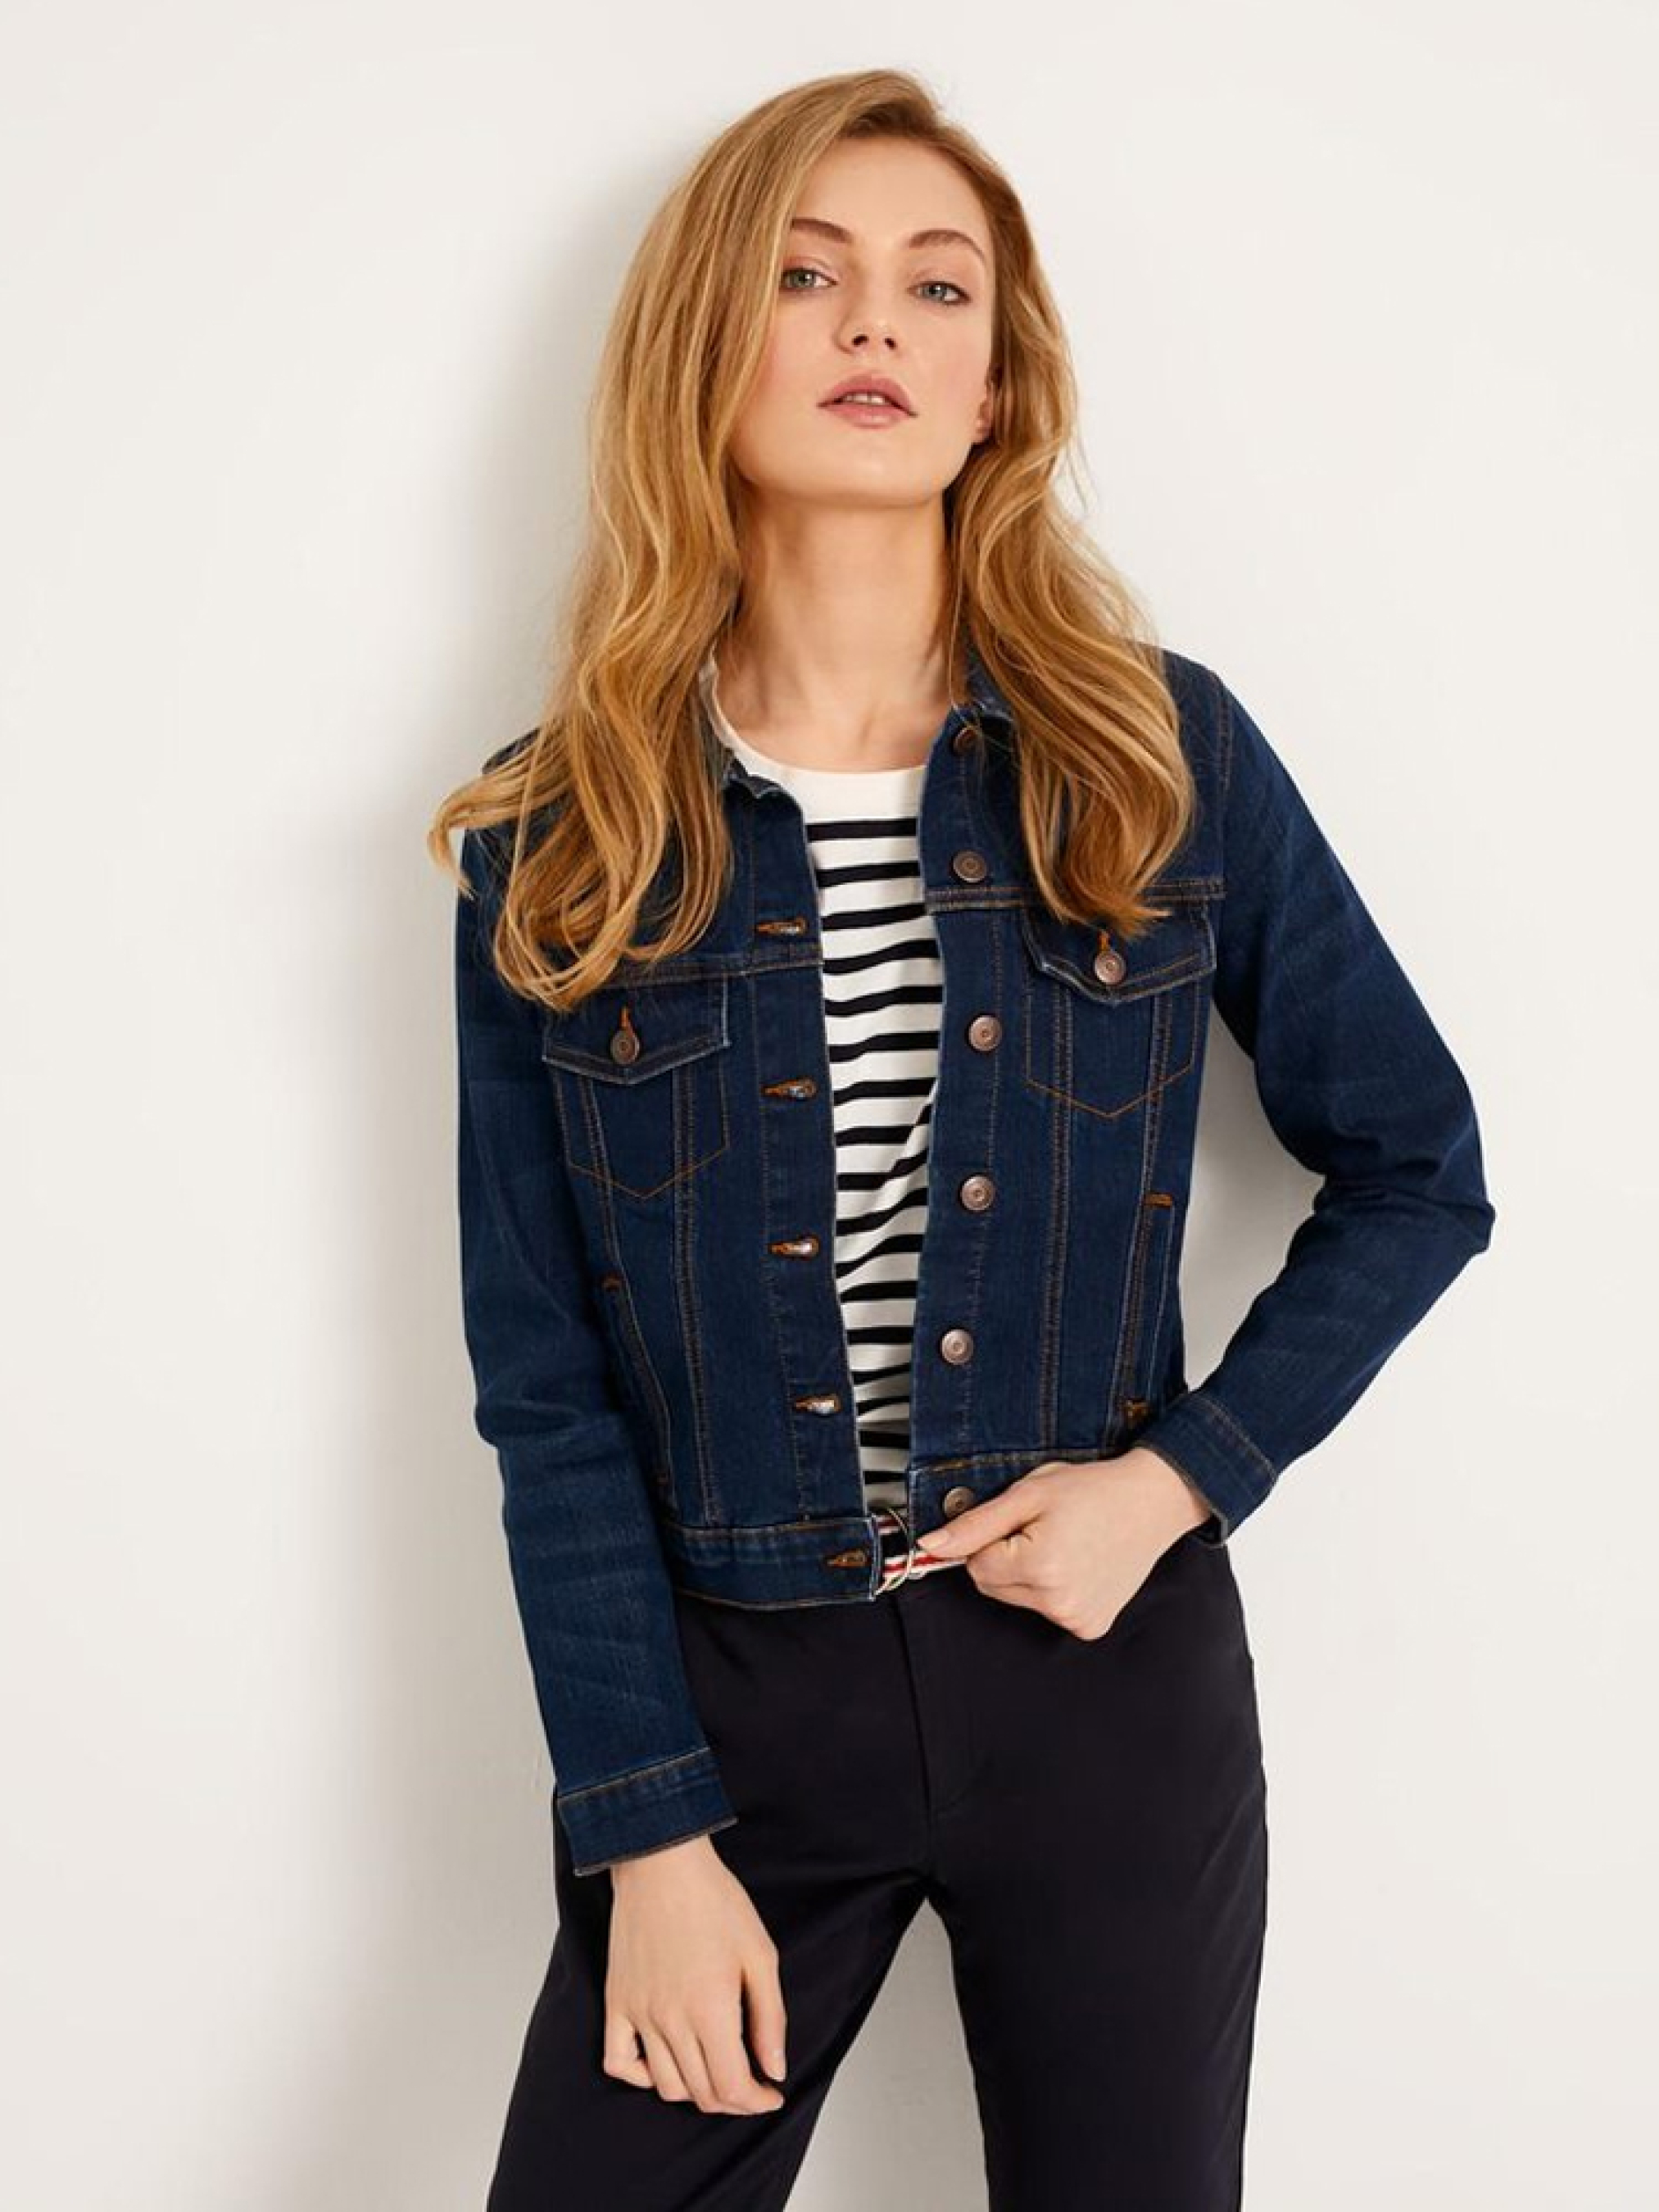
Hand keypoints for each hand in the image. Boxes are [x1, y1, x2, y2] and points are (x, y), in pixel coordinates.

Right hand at [602, 1834, 788, 2114]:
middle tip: (750, 2083)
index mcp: (710, 2009)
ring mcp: (638, 2013)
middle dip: (732, 2099)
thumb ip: (770, 2018)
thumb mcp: (760, 1955)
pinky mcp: (616, 2002)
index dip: (756, 2102)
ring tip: (714, 2069)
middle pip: (701, 2092)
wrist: (663, 1864)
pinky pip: (618, 2062)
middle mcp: (670, 2019)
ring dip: (695, 2091)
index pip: (732, 2087)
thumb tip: (773, 2070)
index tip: (771, 2094)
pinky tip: (662, 2062)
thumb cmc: (715, 1901)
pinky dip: (640, 2076)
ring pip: (665, 2085)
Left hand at [914, 1448, 1211, 1640]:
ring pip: (1017, 1600)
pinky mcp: (1090, 1627)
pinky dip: (1054, 1589)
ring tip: (1064, 1543)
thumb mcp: (1028, 1494)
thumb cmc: (1094, 1490)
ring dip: (1029, 1574)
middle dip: (1006, 1558)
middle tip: (1044, 1529)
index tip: (1021, 1521)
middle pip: (992, 1587)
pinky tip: (1078, 1564)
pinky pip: (1047, 1610)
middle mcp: (1060, 1602)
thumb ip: (975, 1525)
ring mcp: (1078, 1619)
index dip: (991, 1539)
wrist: (1152, 1502)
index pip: (975, 1567)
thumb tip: (931, 1546)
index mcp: (1042, 1566)